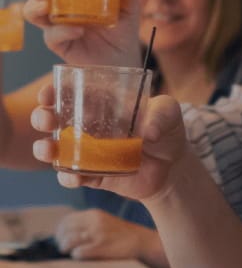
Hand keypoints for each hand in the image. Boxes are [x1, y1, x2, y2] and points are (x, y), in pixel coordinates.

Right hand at [24, 0, 141, 66]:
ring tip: (48, 6)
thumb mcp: (130, 11)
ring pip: (33, 13)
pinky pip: (52, 36)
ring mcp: (57, 25)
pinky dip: (62, 31)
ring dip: (36, 7)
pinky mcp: (59, 44)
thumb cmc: (122, 30)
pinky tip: (77, 30)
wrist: (123, 58)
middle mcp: (60, 6)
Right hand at [31, 85, 189, 201]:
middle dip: (42, 117)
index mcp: (102, 104)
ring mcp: (88, 151)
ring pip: (56, 149)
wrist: (172, 167)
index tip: (47, 93)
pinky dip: (68, 177)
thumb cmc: (167, 131)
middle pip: (56, 119)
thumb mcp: (170, 113)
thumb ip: (162, 114)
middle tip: (46, 119)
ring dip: (44, 149)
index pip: (73, 92)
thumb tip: (148, 132)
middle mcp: (90, 126)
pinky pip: (73, 176)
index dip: (54, 91)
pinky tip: (72, 176)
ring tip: (47, 149)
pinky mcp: (93, 175)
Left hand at [54, 209, 152, 260]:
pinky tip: (84, 257)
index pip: (66, 220)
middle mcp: (93, 222)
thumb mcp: (104, 221)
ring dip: (67, 249)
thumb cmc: (121, 235)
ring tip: (73, 253)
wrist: (141, 242)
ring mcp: (97, 234)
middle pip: (64, 231)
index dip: (60, 231)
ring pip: (68, 242)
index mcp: (94, 214)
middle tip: (66, 248)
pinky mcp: (100, 247)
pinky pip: (78, 253)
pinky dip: (77, 256)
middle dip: (61, 241)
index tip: (62, 239)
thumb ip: (87, 224)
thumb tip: (63, 233)